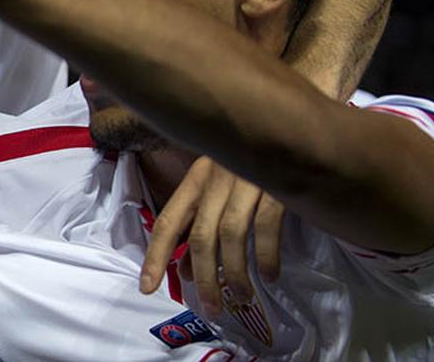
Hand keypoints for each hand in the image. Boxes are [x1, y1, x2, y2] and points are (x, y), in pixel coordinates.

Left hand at [140, 157, 284, 314]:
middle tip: (211, 309)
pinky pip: (267, 225)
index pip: (167, 222)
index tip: (146, 287)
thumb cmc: (249, 160)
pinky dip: (266, 254)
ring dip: (235, 273)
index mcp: (196, 179)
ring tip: (241, 298)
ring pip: (230, 235)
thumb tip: (184, 270)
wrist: (287, 123)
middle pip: (200, 236)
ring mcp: (245, 180)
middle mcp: (215, 179)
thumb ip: (200, 226)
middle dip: (203, 277)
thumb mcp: (218, 187)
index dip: (154, 256)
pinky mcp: (276, 184)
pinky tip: (269, 275)